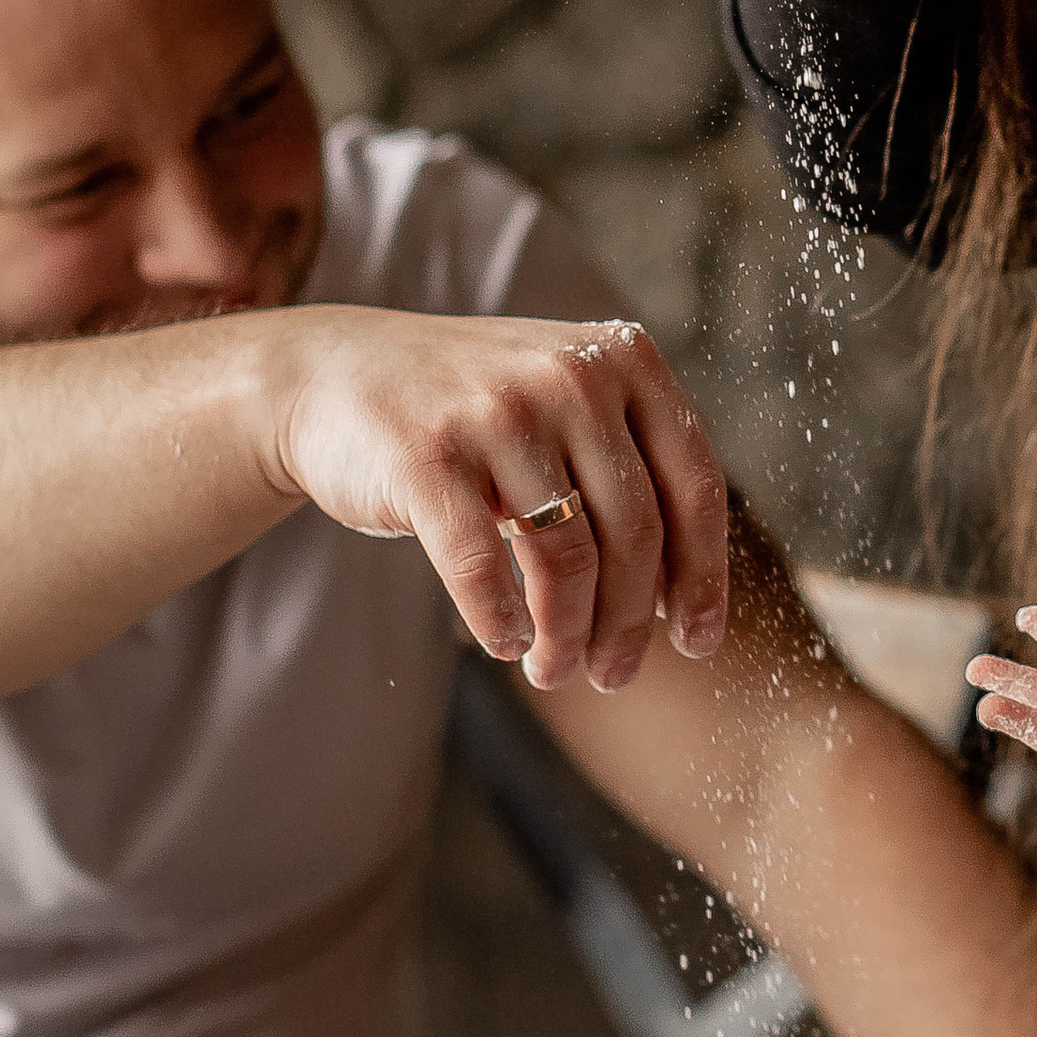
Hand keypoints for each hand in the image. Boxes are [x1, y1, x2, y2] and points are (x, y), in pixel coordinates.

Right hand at [263, 306, 728, 691]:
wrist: (333, 374)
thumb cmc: (474, 415)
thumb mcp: (566, 406)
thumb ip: (631, 467)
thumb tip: (688, 596)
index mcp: (625, 360)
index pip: (694, 487)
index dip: (703, 577)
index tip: (697, 643)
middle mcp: (570, 375)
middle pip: (635, 534)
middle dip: (630, 624)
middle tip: (614, 676)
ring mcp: (497, 411)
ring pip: (566, 559)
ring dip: (568, 636)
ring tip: (554, 671)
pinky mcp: (426, 455)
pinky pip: (482, 567)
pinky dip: (499, 621)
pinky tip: (505, 645)